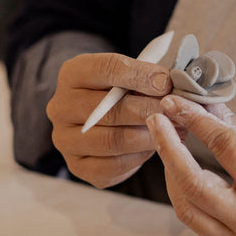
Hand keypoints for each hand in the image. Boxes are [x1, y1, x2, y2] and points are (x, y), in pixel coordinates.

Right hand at [47, 52, 171, 188]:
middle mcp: (60, 107)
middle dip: (148, 110)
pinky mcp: (77, 166)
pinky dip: (138, 157)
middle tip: (175, 111)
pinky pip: (112, 166)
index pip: (105, 70)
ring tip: (173, 130)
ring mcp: (65, 139)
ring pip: (112, 141)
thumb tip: (168, 85)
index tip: (165, 83)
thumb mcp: (129, 73)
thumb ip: (146, 76)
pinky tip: (156, 146)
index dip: (139, 75)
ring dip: (148, 136)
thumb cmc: (121, 91)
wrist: (102, 116)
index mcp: (72, 74)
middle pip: (108, 110)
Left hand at [147, 96, 235, 235]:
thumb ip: (235, 130)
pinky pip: (197, 227)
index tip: (174, 102)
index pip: (220, 146)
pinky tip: (184, 178)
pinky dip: (187, 200)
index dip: (194, 119)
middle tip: (157, 121)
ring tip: (169, 147)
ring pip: (185, 209)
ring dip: (172, 175)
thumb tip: (201, 103)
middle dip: (167, 148)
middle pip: (190, 183)